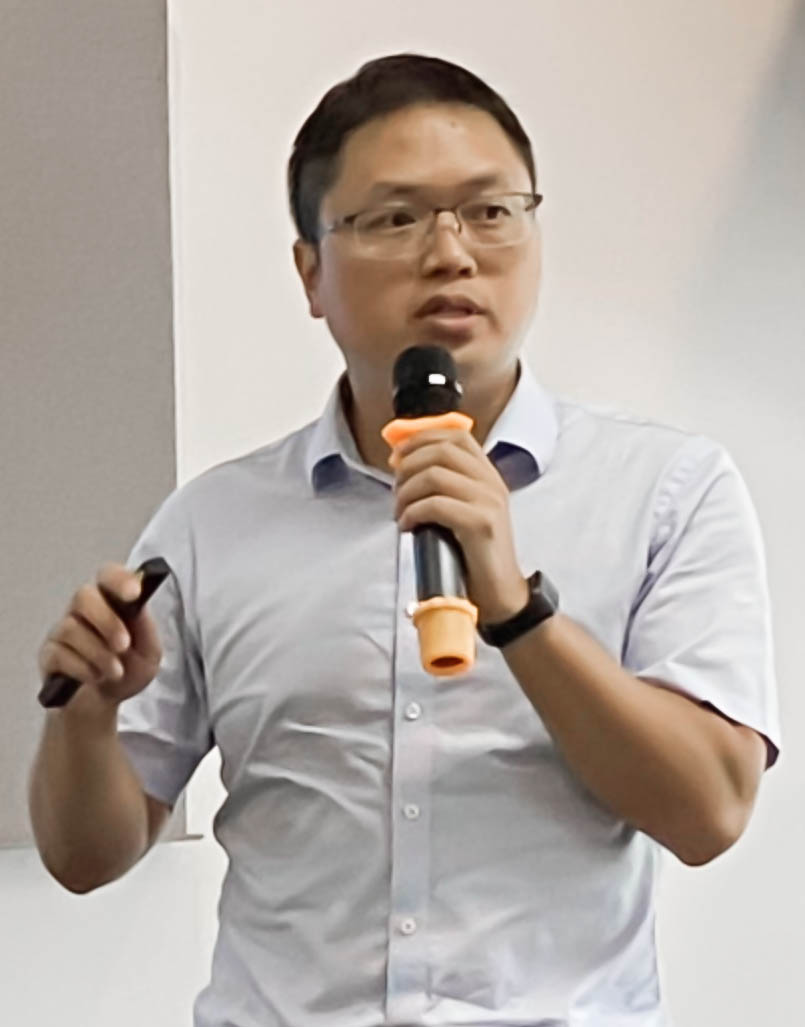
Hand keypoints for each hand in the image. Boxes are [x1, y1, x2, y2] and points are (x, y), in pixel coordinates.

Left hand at [390, 428, 528, 623]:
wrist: (502, 594)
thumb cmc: (476, 556)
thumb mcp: (464, 512)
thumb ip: (446, 488)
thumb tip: (404, 468)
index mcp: (488, 475)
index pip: (456, 436)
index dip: (421, 438)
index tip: (397, 456)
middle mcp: (492, 482)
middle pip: (441, 451)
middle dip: (407, 466)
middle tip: (395, 491)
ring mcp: (489, 501)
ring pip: (434, 475)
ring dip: (406, 492)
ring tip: (400, 512)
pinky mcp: (481, 523)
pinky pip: (435, 504)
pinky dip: (412, 513)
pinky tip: (407, 527)